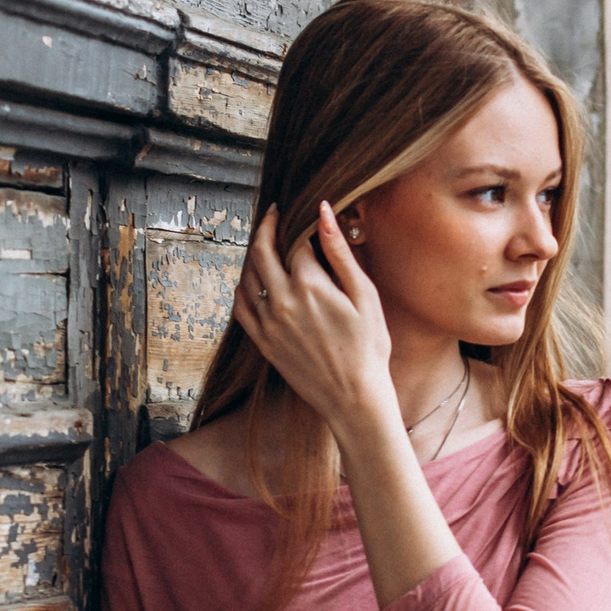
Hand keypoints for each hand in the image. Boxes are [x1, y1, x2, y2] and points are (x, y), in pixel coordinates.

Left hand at [231, 203, 395, 440]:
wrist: (354, 397)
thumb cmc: (368, 348)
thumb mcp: (364, 295)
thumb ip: (341, 252)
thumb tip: (324, 212)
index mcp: (310, 285)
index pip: (296, 242)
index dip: (301, 226)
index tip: (307, 218)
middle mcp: (283, 300)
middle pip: (263, 251)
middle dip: (268, 226)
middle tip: (274, 214)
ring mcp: (269, 323)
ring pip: (248, 276)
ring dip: (253, 254)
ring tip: (265, 243)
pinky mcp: (264, 342)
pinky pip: (241, 307)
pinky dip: (243, 287)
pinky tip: (251, 280)